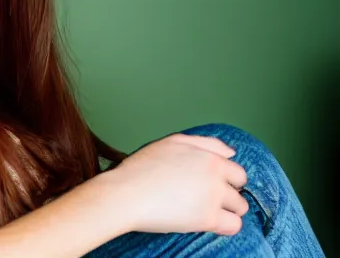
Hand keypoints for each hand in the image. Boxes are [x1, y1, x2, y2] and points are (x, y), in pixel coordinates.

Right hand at [105, 133, 248, 235]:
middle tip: (208, 198)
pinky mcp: (207, 219)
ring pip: (240, 208)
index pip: (237, 170)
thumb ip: (205, 143)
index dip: (226, 178)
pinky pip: (233, 226)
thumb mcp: (173, 142)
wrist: (127, 192)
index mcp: (209, 156)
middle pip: (240, 189)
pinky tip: (208, 223)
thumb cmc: (144, 166)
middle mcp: (216, 175)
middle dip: (229, 193)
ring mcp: (213, 197)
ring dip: (228, 210)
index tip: (213, 184)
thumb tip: (231, 153)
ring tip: (206, 210)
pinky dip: (225, 226)